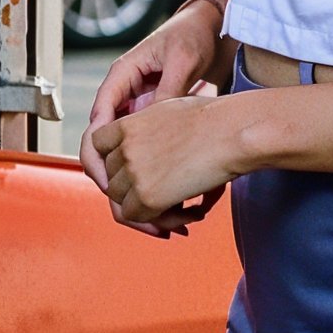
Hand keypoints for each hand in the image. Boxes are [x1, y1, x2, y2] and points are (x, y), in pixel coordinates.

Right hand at [79, 1, 227, 236]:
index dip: (98, 159)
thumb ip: (165, 89)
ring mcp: (136, 111)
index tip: (110, 185)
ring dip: (134, 188)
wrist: (211, 27)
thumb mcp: (183, 60)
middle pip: (101, 150)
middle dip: (113, 186)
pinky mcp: (153, 121)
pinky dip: (153, 177)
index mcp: (120, 79)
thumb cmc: (194, 36)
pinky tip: (176, 196)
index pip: (95, 126)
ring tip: (164, 216)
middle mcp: (122, 98)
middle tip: (136, 213)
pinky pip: (143, 154)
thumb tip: (149, 120)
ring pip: (120, 158)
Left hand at [91, 94, 239, 235]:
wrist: (233, 132)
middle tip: (169, 198)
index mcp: (128, 124)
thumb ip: (150, 130)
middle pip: (112, 178)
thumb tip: (152, 151)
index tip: (134, 171)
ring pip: (122, 202)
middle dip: (136, 191)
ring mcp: (133, 172)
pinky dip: (162, 221)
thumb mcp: (171, 111)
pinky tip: (191, 214)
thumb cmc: (216, 119)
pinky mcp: (147, 196)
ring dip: (150, 210)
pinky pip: (139, 218)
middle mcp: (124, 147)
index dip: (114, 161)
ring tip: (186, 210)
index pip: (98, 147)